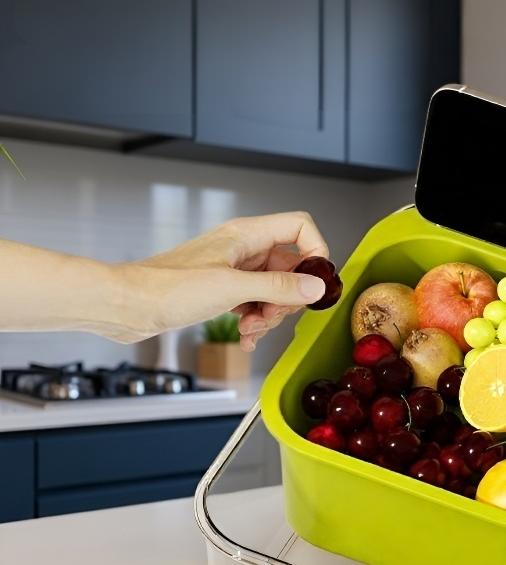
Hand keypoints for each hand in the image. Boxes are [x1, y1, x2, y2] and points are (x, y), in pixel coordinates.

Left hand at [133, 211, 329, 349]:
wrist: (130, 306)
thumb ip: (278, 288)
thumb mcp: (232, 288)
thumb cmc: (167, 288)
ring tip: (251, 327)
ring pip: (274, 290)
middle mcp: (242, 249)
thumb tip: (315, 287)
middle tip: (272, 314)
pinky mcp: (224, 290)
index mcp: (246, 235)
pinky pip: (255, 303)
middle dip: (287, 297)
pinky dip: (256, 321)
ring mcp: (234, 270)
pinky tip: (246, 335)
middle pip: (290, 266)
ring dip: (270, 314)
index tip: (316, 282)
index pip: (299, 228)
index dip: (316, 252)